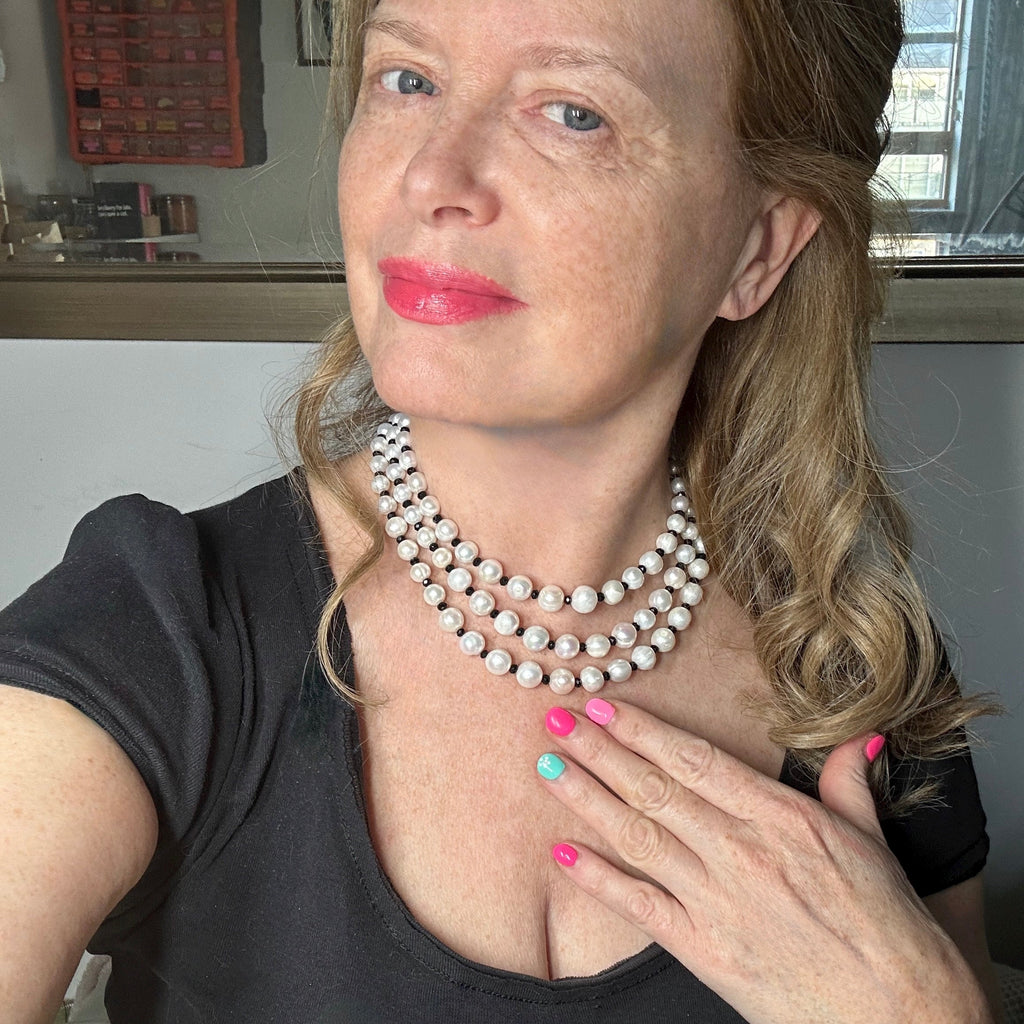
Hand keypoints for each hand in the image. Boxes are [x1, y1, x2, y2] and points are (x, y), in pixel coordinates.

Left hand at [537, 699, 991, 1023]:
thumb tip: (854, 738)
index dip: (644, 730)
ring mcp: (717, 900)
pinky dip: (598, 879)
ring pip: (638, 836)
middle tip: (556, 721)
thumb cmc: (886, 926)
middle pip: (654, 789)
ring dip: (587, 798)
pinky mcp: (704, 950)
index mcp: (779, 816)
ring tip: (548, 767)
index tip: (605, 705)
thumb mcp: (869, 839)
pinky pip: (639, 906)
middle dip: (599, 751)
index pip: (695, 760)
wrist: (900, 1014)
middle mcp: (741, 850)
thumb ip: (847, 782)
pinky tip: (563, 855)